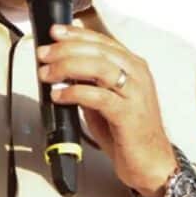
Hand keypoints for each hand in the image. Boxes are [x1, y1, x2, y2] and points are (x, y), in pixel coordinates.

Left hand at [37, 24, 176, 196]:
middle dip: (66, 49)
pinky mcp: (129, 114)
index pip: (102, 41)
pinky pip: (99, 97)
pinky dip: (75, 92)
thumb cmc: (130, 132)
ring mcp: (135, 94)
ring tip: (47, 74)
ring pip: (99, 67)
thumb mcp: (107, 99)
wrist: (152, 163)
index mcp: (133, 66)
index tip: (54, 33)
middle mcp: (137, 75)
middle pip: (98, 50)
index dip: (75, 34)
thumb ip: (91, 82)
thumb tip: (64, 69)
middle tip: (43, 54)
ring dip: (67, 67)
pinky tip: (59, 95)